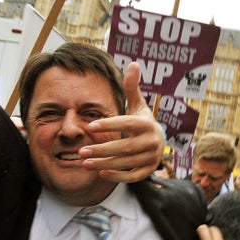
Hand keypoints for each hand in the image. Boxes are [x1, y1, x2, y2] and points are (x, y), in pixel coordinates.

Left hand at [78, 62, 163, 181]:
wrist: (159, 142)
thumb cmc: (141, 121)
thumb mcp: (138, 105)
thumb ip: (132, 87)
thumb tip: (133, 63)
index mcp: (147, 123)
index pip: (126, 124)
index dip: (109, 125)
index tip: (90, 126)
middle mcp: (152, 141)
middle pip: (124, 147)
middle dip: (101, 150)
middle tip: (81, 151)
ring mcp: (151, 158)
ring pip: (125, 162)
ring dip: (104, 164)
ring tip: (84, 162)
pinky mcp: (148, 170)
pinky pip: (131, 176)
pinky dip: (117, 176)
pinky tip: (100, 173)